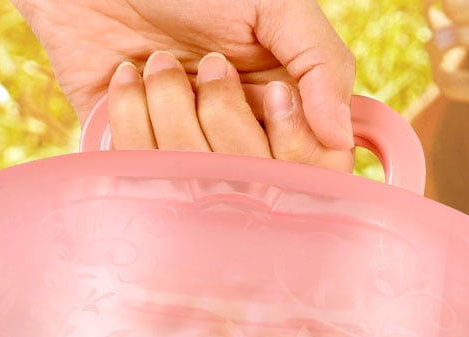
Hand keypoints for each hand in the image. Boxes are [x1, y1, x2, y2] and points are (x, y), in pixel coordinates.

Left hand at [13, 0, 353, 151]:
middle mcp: (233, 144)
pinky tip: (125, 74)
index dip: (297, 152)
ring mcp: (181, 156)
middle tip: (209, 66)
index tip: (273, 98)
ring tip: (157, 62)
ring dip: (171, 110)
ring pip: (191, 182)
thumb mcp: (273, 4)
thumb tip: (343, 139)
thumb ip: (321, 62)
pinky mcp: (127, 157)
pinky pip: (138, 173)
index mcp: (280, 112)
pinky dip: (129, 118)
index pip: (312, 174)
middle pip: (250, 187)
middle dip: (226, 118)